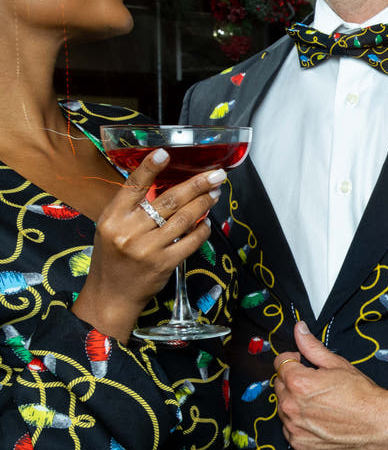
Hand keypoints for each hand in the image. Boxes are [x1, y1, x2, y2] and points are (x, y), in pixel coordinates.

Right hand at [72, 149, 225, 342]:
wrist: (111, 296)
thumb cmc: (112, 258)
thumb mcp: (111, 228)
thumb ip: (131, 208)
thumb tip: (164, 185)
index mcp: (113, 218)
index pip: (133, 187)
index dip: (150, 168)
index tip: (166, 153)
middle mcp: (129, 231)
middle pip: (168, 200)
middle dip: (196, 185)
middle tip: (216, 174)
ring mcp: (147, 249)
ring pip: (183, 218)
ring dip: (204, 203)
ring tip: (215, 193)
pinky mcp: (163, 264)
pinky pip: (190, 242)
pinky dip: (202, 229)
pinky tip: (207, 221)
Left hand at [273, 322, 387, 449]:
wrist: (378, 424)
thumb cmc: (361, 394)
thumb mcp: (337, 364)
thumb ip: (312, 347)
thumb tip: (300, 329)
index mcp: (299, 383)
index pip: (280, 363)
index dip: (292, 359)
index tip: (301, 362)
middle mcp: (292, 406)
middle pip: (279, 385)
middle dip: (292, 380)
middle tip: (314, 383)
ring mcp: (294, 427)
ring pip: (282, 407)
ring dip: (293, 401)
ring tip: (317, 401)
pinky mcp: (299, 443)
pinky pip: (288, 427)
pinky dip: (298, 422)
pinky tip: (316, 418)